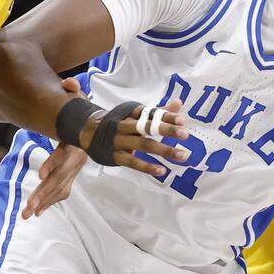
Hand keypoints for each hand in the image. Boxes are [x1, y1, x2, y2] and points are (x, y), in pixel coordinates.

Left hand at [26, 78, 88, 218]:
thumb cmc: (90, 116)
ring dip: (44, 201)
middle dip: (44, 193)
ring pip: (60, 188)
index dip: (54, 163)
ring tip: (28, 213)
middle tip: (29, 207)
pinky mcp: (73, 175)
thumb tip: (68, 82)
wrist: (110, 133)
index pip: (66, 154)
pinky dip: (50, 201)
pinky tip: (36, 212)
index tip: (42, 174)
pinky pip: (62, 191)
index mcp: (79, 143)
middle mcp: (79, 159)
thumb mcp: (82, 101)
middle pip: (61, 178)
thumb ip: (74, 91)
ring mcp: (77, 170)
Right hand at [76, 90, 190, 175]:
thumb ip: (158, 112)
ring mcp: (118, 141)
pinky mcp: (115, 156)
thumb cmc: (120, 122)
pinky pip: (133, 162)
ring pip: (142, 145)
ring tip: (183, 155)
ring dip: (163, 150)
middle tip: (185, 134)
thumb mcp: (136, 115)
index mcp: (131, 112)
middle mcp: (124, 125)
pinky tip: (162, 170)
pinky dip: (148, 167)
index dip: (166, 115)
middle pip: (146, 126)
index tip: (182, 120)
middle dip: (165, 130)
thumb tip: (179, 103)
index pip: (150, 112)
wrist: (87, 132)